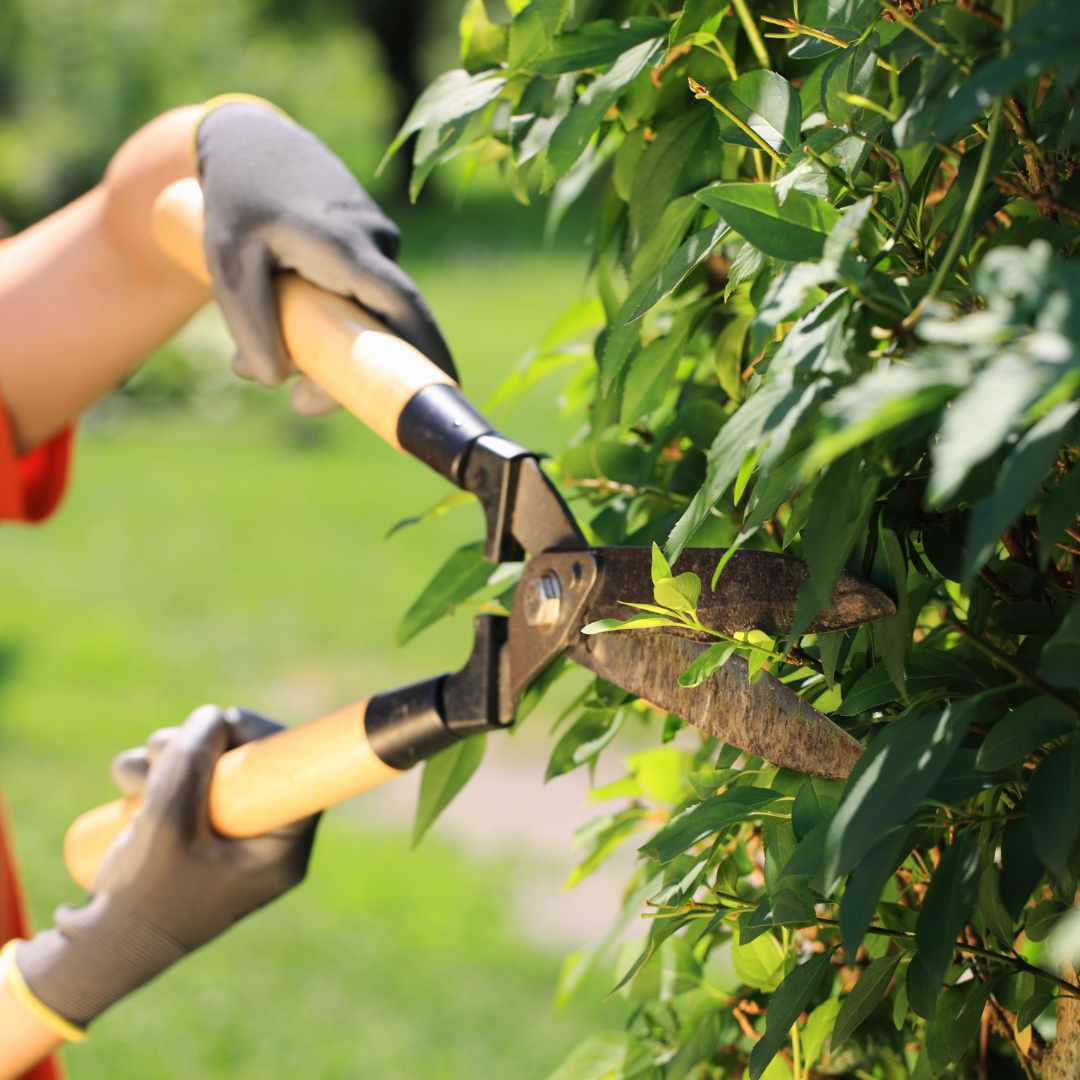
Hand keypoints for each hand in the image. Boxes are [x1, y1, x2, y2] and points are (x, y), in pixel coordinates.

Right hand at [14, 705, 318, 1028]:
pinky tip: (127, 783)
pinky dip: (157, 775)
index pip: (298, 777)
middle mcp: (261, 842)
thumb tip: (215, 716)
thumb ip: (192, 765)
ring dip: (169, 756)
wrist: (94, 952)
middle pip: (251, 766)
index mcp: (280, 852)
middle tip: (159, 749)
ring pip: (213, 770)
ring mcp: (227, 838)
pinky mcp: (195, 834)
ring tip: (129, 776)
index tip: (229, 722)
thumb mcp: (167, 825)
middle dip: (201, 746)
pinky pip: (187, 787)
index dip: (265, 738)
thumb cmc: (141, 900)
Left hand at [196, 101, 455, 414]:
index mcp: (347, 245)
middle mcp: (374, 243)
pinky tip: (281, 316)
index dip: (428, 351)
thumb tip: (273, 380)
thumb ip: (249, 324)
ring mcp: (376, 243)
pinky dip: (327, 320)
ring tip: (262, 356)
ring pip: (365, 314)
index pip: (404, 307)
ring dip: (326, 345)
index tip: (448, 390)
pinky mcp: (366, 249)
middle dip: (356, 373)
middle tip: (300, 402)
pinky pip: (358, 297)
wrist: (251, 138)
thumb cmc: (237, 198)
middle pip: (386, 326)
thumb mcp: (227, 262)